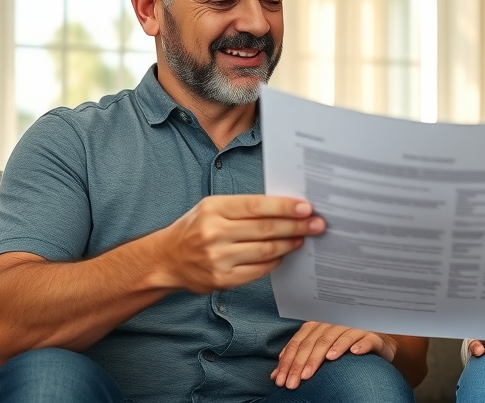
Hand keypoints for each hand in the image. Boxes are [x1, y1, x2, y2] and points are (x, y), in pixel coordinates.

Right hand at [152, 195, 323, 293]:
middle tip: (317, 224)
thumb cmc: (196, 228)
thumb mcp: (212, 208)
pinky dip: (274, 261)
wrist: (167, 259)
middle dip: (296, 226)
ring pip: (264, 250)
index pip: (256, 206)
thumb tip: (285, 208)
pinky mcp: (222, 279)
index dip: (284, 207)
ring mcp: (218, 258)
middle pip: (265, 229)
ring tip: (303, 239)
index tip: (306, 208)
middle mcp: (214, 232)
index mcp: (214, 209)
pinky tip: (283, 254)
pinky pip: (257, 270)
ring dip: (289, 244)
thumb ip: (243, 207)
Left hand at [271, 322, 397, 388]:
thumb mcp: (317, 354)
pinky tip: (354, 353)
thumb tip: (275, 376)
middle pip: (316, 342)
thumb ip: (297, 361)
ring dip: (331, 349)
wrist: (375, 344)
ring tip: (322, 363)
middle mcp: (333, 324)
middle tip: (296, 381)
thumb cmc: (341, 349)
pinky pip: (366, 337)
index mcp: (317, 326)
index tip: (281, 380)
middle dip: (304, 362)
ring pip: (339, 337)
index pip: (299, 343)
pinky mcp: (372, 335)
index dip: (289, 361)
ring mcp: (353, 327)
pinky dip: (360, 344)